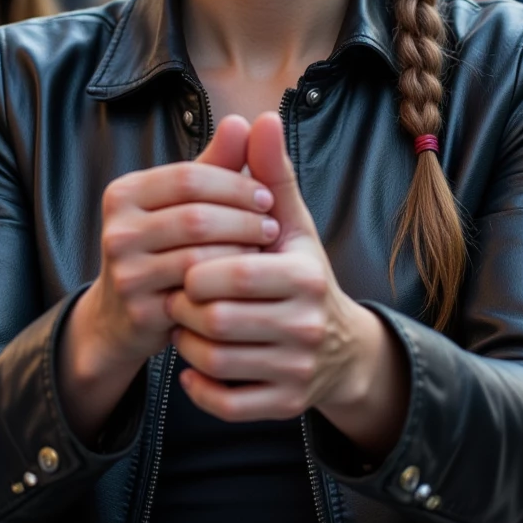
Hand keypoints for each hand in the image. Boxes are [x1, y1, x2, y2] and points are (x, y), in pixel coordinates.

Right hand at [69, 115, 278, 377]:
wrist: (124, 316)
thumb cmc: (165, 247)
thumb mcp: (185, 203)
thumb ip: (216, 164)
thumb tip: (244, 120)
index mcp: (124, 193)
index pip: (189, 176)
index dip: (235, 185)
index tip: (267, 196)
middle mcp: (117, 230)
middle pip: (196, 216)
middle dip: (243, 220)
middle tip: (272, 227)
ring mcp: (125, 272)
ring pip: (199, 255)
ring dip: (240, 252)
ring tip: (263, 252)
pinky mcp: (140, 310)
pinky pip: (197, 292)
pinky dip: (227, 283)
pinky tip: (244, 281)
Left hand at [168, 113, 404, 452]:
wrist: (342, 349)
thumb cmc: (302, 275)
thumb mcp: (292, 226)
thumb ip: (271, 175)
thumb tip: (259, 117)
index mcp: (304, 276)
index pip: (229, 271)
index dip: (197, 268)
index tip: (191, 264)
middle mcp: (306, 326)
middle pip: (215, 319)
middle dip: (186, 306)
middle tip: (180, 296)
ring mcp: (296, 370)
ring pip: (214, 360)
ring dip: (187, 342)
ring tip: (187, 324)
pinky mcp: (284, 405)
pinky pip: (225, 401)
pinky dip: (200, 384)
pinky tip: (194, 362)